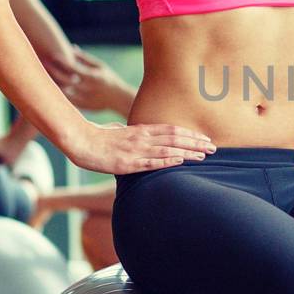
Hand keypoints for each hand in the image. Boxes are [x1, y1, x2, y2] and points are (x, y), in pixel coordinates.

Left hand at [43, 45, 133, 115]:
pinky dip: (59, 93)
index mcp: (94, 77)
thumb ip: (85, 58)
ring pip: (64, 92)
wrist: (119, 99)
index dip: (62, 61)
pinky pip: (66, 100)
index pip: (74, 68)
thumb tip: (71, 48)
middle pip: (66, 80)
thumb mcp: (100, 66)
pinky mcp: (83, 107)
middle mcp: (89, 89)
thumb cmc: (109, 79)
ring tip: (44, 76)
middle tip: (43, 64)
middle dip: (54, 72)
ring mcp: (86, 99)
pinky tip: (51, 87)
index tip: (52, 55)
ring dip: (54, 84)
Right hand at [65, 121, 215, 175]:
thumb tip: (131, 130)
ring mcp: (136, 150)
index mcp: (141, 130)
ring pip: (168, 150)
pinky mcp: (128, 163)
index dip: (189, 134)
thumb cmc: (97, 137)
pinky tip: (181, 161)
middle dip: (195, 143)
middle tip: (213, 147)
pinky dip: (168, 161)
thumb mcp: (117, 131)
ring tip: (204, 155)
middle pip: (174, 138)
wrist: (80, 141)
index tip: (204, 138)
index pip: (171, 130)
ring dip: (187, 153)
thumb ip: (128, 131)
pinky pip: (151, 162)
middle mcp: (142, 138)